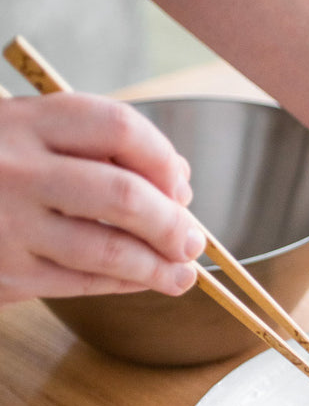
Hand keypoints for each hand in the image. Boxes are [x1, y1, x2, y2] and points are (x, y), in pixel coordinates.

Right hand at [0, 93, 203, 303]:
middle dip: (172, 223)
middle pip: (123, 195)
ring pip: (109, 249)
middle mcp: (16, 169)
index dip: (163, 158)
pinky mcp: (7, 273)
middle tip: (192, 239)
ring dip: (158, 266)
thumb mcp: (24, 134)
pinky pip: (84, 282)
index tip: (180, 184)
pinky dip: (125, 283)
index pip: (118, 128)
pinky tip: (143, 280)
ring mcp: (8, 224)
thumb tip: (178, 181)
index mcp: (24, 121)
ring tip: (182, 273)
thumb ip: (93, 147)